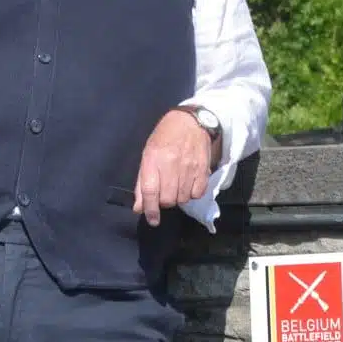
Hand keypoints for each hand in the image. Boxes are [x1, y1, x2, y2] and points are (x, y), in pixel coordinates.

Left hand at [133, 109, 213, 225]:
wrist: (191, 121)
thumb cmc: (164, 137)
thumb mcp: (148, 154)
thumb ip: (142, 182)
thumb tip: (139, 207)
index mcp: (153, 159)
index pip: (150, 191)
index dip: (150, 209)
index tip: (152, 220)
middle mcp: (171, 164)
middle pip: (168, 199)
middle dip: (165, 202)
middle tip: (165, 192)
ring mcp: (189, 167)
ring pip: (183, 199)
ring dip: (179, 197)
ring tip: (177, 185)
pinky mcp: (203, 169)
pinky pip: (198, 193)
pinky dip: (192, 193)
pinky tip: (189, 184)